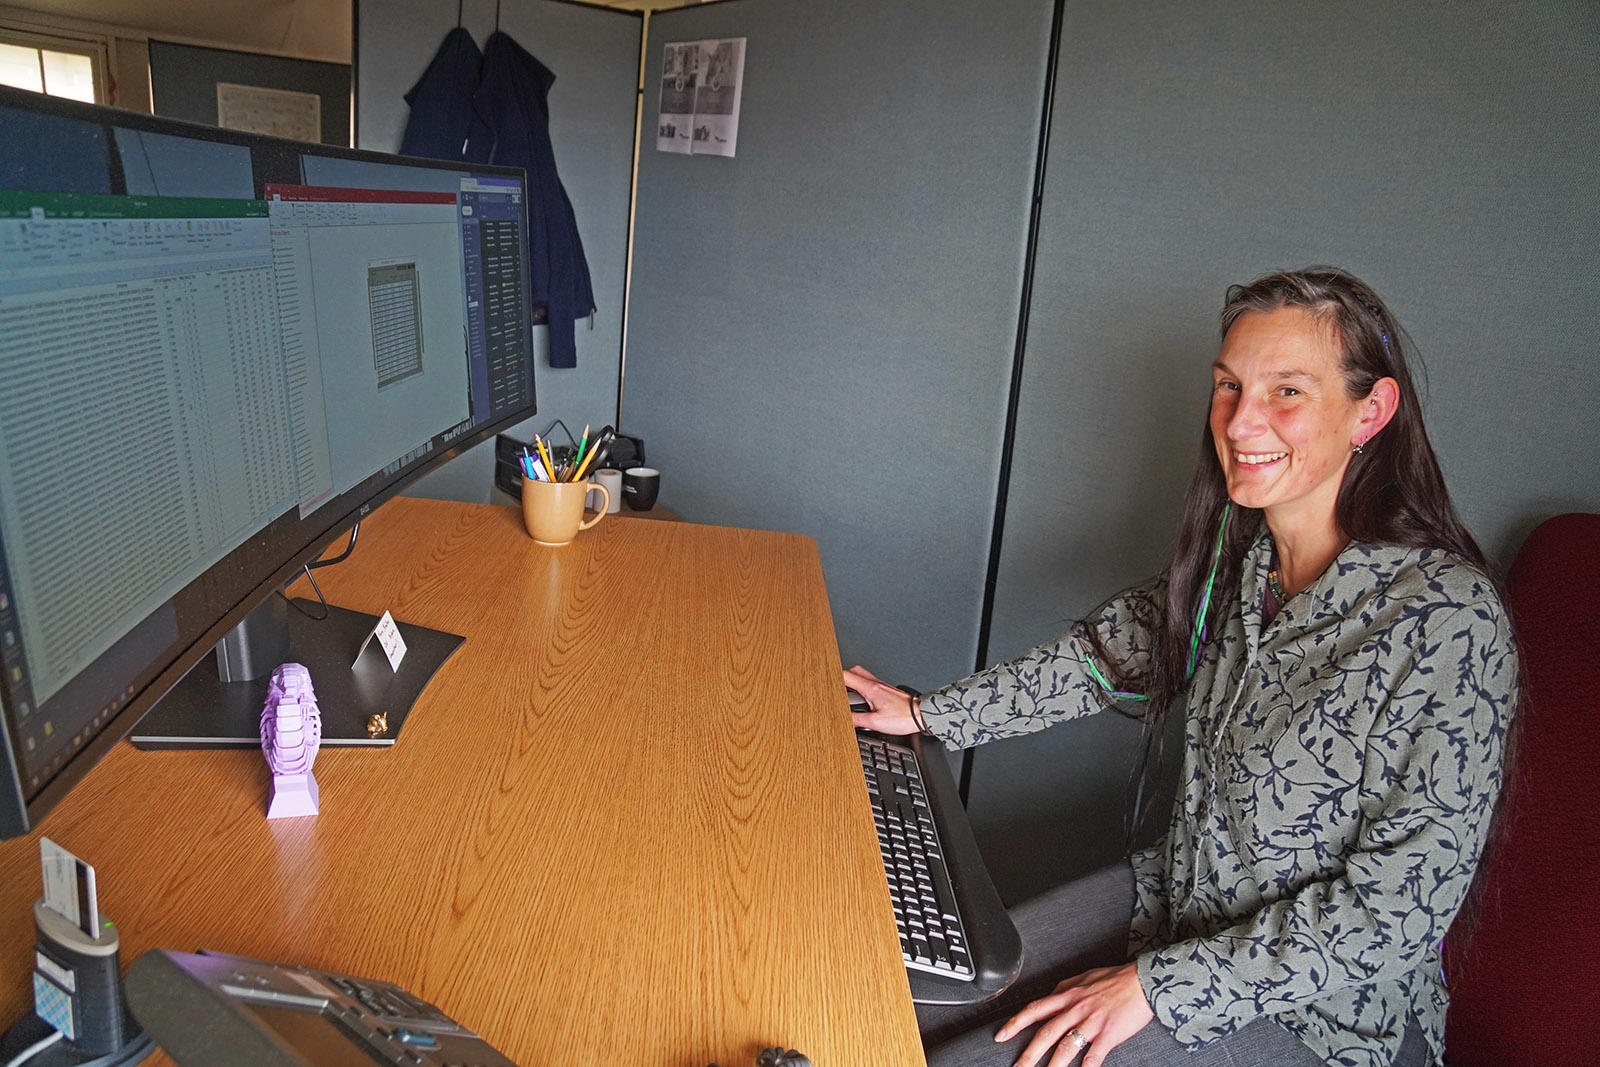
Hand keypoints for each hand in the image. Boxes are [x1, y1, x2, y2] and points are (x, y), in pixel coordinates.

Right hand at [841, 665, 920, 734]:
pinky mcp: (886, 691)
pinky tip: (863, 699)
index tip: (827, 680)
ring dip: (853, 681)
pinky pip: (870, 683)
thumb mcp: (875, 722)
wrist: (920, 715)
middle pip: (854, 671)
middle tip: (836, 686)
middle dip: (842, 676)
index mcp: (870, 688)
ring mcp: (882, 686)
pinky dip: (862, 687)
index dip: (834, 677)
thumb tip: (844, 719)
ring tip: (847, 693)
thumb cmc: (902, 717)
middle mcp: (876, 684)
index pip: (846, 675)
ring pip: (863, 676)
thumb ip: (856, 720)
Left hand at [995, 963, 1153, 1066]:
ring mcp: (1091, 1023)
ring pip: (1065, 1047)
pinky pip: (1093, 1056)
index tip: (1001, 1035)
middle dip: (1028, 1054)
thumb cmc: (1114, 979)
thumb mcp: (1083, 978)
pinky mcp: (1108, 1035)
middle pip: (1046, 1034)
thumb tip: (1050, 997)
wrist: (1142, 981)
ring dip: (1052, 1066)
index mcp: (1067, 995)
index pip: (1034, 1009)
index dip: (1015, 1023)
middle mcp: (1075, 1009)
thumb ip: (1065, 990)